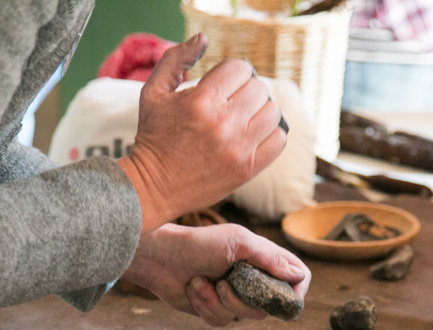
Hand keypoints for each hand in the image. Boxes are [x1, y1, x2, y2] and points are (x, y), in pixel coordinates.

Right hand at [117, 34, 286, 233]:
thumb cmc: (153, 137)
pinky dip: (271, 134)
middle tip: (233, 102)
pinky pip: (279, 140)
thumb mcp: (153, 93)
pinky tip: (254, 135)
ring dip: (261, 111)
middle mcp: (224, 123)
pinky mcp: (247, 169)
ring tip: (245, 118)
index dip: (233, 73)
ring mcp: (238, 148)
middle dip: (246, 90)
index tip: (223, 84)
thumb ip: (175, 59)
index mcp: (201, 100)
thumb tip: (203, 38)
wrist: (153, 186)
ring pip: (273, 112)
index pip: (241, 69)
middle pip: (259, 89)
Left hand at [120, 223, 310, 326]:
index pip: (297, 278)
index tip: (288, 298)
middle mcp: (253, 280)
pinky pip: (221, 321)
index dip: (297, 290)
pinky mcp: (215, 310)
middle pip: (269, 306)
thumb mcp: (239, 243)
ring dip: (217, 300)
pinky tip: (193, 289)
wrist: (162, 257)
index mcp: (264, 260)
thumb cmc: (200, 243)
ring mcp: (235, 296)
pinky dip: (205, 306)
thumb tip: (299, 276)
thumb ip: (270, 258)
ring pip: (243, 316)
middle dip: (242, 297)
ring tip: (200, 281)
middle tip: (224, 281)